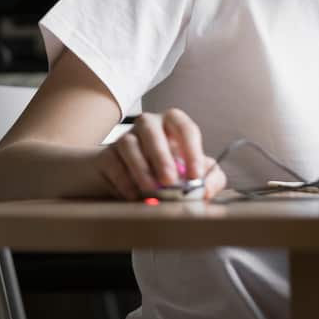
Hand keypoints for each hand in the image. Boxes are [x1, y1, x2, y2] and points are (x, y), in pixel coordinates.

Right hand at [95, 108, 227, 200]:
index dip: (192, 151)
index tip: (195, 176)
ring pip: (129, 144)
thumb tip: (207, 190)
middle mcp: (149, 125)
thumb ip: (211, 179)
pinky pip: (113, 162)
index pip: (185, 128)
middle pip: (152, 130)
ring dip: (141, 167)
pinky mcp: (107, 154)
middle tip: (169, 181)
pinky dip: (123, 180)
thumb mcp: (194, 174)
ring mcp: (125, 137)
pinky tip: (133, 194)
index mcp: (173, 124)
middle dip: (162, 156)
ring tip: (150, 189)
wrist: (129, 179)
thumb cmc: (168, 172)